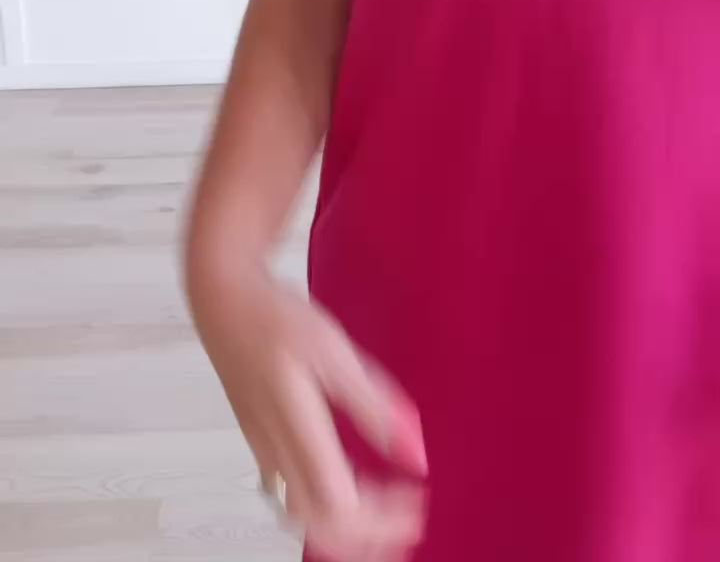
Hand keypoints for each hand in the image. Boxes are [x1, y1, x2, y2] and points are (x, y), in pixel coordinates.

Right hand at [216, 274, 427, 561]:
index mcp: (298, 429)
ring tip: (382, 514)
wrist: (223, 298)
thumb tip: (413, 451)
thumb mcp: (334, 352)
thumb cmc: (273, 316)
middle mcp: (276, 449)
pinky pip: (288, 496)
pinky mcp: (259, 441)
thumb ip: (374, 404)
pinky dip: (322, 508)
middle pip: (319, 525)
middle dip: (367, 537)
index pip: (340, 508)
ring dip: (344, 528)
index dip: (380, 521)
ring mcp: (264, 448)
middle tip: (405, 521)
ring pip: (301, 517)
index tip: (414, 503)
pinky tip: (345, 490)